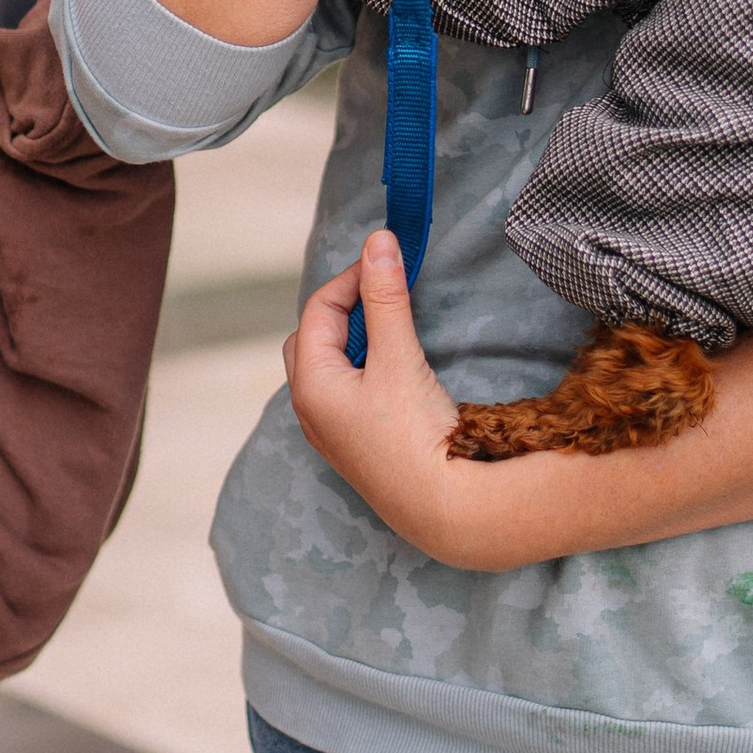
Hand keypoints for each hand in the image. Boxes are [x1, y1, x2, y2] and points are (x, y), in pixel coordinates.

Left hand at [285, 231, 502, 565]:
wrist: (443, 510)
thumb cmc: (414, 436)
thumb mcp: (399, 358)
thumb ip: (387, 299)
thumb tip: (379, 242)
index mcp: (310, 385)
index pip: (318, 310)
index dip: (351, 278)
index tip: (387, 261)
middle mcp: (310, 409)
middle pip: (312, 336)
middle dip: (344, 307)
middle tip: (383, 292)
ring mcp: (331, 430)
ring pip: (328, 364)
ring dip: (354, 337)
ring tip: (391, 324)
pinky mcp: (355, 444)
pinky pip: (344, 390)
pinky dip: (362, 365)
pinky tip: (393, 367)